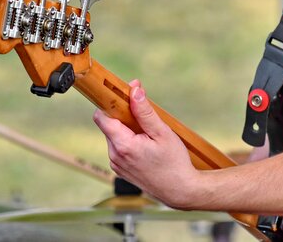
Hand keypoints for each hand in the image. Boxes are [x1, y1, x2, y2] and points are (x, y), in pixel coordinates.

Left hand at [93, 80, 199, 208]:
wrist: (180, 190)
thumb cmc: (174, 163)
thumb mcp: (162, 133)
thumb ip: (145, 112)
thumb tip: (134, 90)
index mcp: (123, 145)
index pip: (102, 117)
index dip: (110, 103)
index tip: (122, 96)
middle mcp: (115, 156)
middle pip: (109, 125)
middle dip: (123, 116)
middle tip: (143, 114)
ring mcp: (117, 164)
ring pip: (114, 136)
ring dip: (127, 129)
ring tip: (148, 134)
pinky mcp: (121, 170)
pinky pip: (119, 148)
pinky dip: (129, 142)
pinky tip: (146, 145)